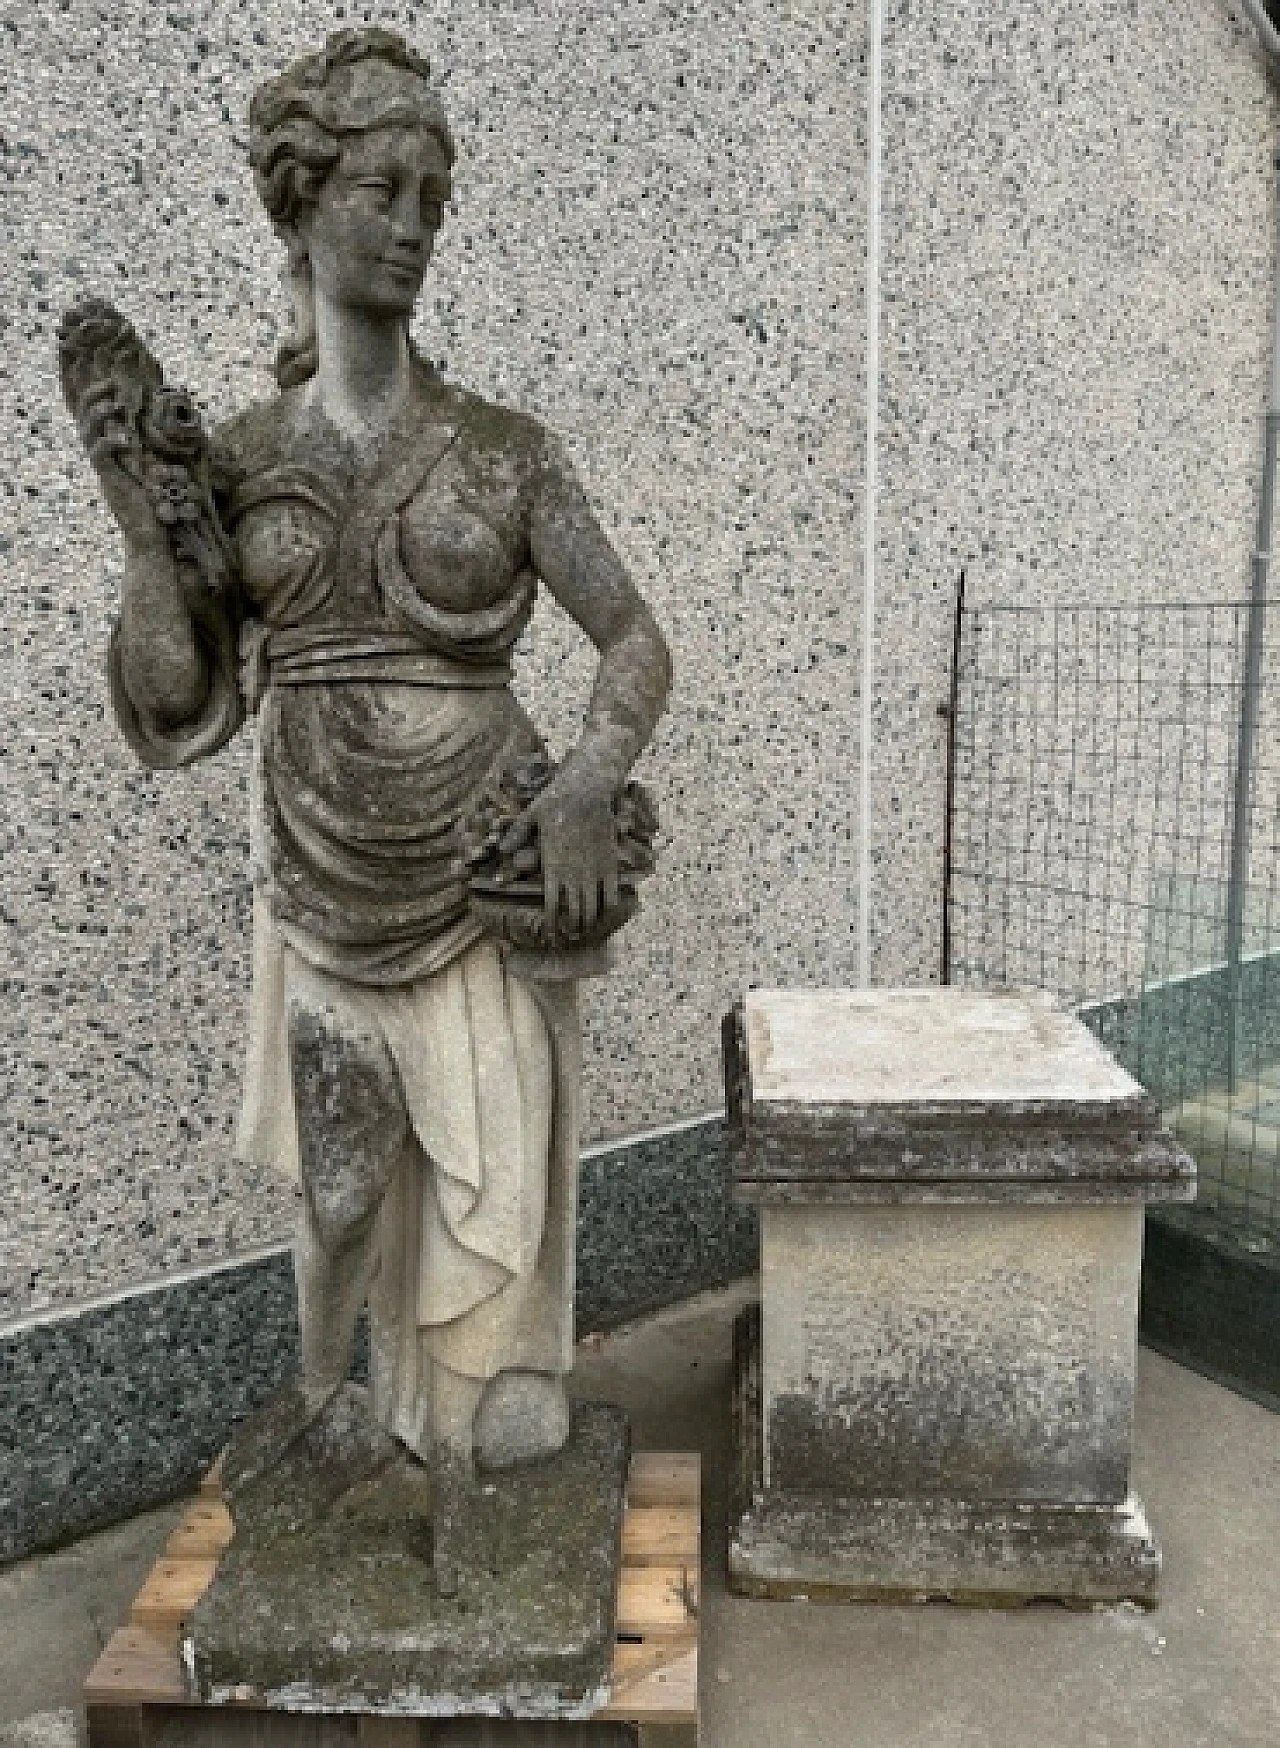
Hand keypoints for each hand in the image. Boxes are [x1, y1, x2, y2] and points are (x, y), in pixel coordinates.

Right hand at [77, 380, 165, 549]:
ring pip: (87, 432)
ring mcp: (105, 470)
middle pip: (84, 417)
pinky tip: (126, 438)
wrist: (154, 541)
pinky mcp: (109, 482)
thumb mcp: (163, 470)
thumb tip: (181, 427)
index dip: (99, 394)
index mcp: (114, 452)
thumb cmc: (162, 507)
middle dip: (94, 395)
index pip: (97, 415)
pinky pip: (99, 454)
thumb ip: (161, 449)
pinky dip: (110, 441)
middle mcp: (105, 458)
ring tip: (117, 403)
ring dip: (99, 413)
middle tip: (113, 384)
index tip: (116, 380)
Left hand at [500, 766, 619, 939]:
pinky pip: (612, 892)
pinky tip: (606, 913)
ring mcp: (593, 869)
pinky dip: (610, 906)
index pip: (552, 905)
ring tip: (585, 931)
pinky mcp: (610, 862)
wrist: (588, 788)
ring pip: (593, 906)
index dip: (552, 924)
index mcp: (553, 866)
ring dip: (590, 922)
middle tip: (570, 937)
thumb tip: (501, 853)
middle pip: (575, 912)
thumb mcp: (530, 816)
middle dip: (572, 928)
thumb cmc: (555, 800)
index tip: (551, 935)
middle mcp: (574, 872)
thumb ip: (516, 836)